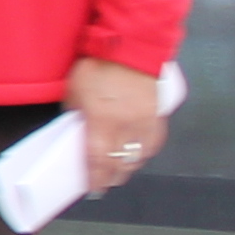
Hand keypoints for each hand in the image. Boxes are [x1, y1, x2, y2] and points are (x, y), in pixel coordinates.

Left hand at [72, 56, 167, 193]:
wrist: (131, 46)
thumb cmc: (97, 66)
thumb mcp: (74, 92)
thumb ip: (76, 115)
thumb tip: (76, 131)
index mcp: (103, 121)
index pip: (99, 160)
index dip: (96, 179)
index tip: (93, 189)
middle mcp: (127, 125)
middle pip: (123, 162)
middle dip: (114, 176)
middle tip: (106, 182)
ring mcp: (147, 120)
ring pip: (142, 155)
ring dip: (131, 165)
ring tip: (122, 170)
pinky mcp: (160, 113)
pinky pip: (155, 140)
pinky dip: (147, 151)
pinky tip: (140, 153)